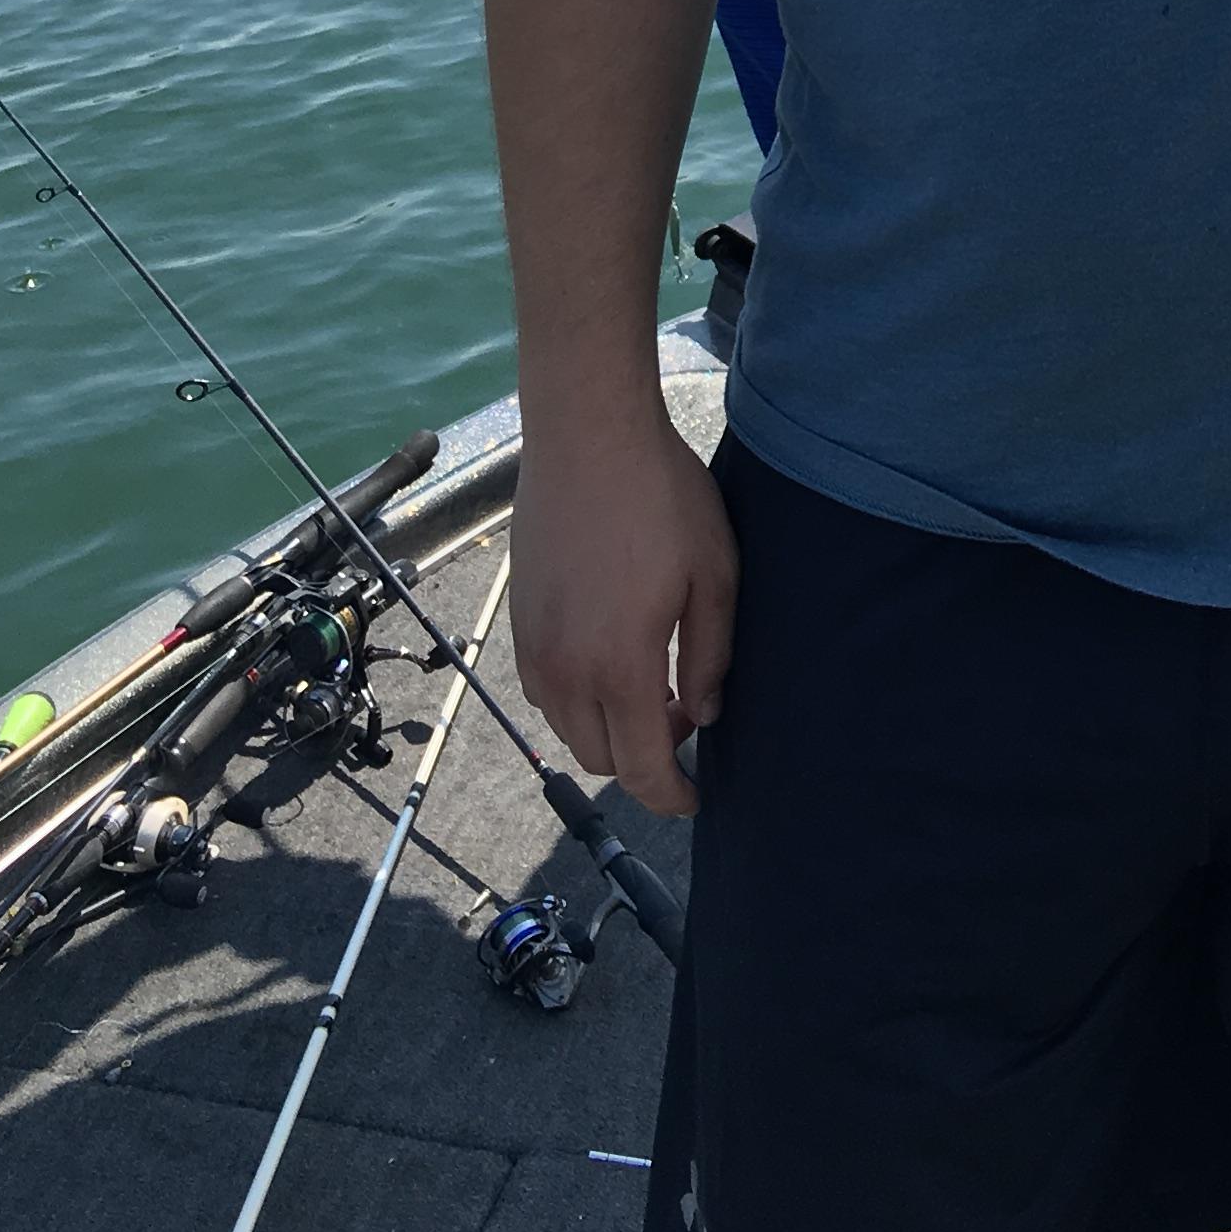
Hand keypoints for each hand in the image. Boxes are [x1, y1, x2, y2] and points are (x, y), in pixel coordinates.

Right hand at [510, 407, 738, 819]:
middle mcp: (566, 669)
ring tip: (651, 681)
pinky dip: (576, 697)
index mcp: (620, 666)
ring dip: (608, 726)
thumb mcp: (714, 574)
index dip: (669, 795)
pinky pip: (543, 690)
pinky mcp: (516, 619)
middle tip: (684, 713)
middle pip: (600, 757)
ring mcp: (534, 646)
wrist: (588, 435)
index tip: (694, 795)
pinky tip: (608, 654)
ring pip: (567, 727)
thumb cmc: (660, 497)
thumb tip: (703, 714)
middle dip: (644, 758)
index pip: (640, 769)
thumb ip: (711, 656)